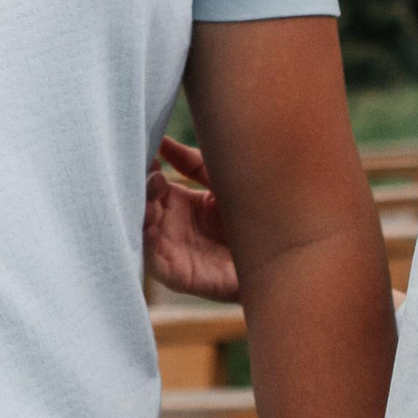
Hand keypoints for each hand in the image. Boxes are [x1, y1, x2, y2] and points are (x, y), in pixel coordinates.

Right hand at [144, 136, 239, 301]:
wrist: (277, 259)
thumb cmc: (251, 219)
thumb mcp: (220, 183)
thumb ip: (192, 163)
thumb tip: (163, 141)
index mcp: (178, 202)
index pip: (151, 185)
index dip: (147, 171)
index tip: (149, 155)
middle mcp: (170, 225)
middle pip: (142, 206)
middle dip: (140, 192)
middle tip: (152, 177)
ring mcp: (172, 250)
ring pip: (141, 233)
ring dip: (139, 217)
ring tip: (146, 202)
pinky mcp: (179, 276)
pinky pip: (154, 264)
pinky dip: (147, 247)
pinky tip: (151, 229)